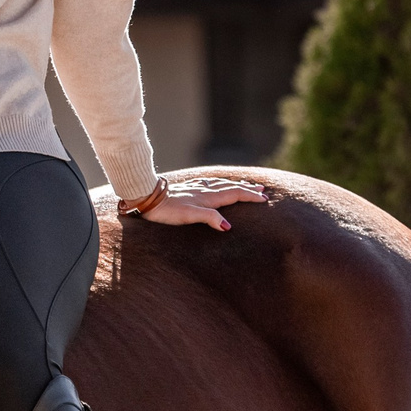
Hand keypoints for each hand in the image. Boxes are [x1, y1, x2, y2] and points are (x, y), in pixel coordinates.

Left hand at [134, 173, 269, 231]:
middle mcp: (204, 190)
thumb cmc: (167, 211)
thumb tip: (228, 226)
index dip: (249, 196)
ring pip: (220, 184)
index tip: (263, 199)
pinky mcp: (187, 188)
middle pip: (230, 187)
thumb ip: (209, 218)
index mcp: (208, 197)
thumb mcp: (189, 216)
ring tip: (245, 184)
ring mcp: (196, 187)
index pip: (234, 194)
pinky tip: (216, 183)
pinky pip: (210, 183)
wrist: (147, 198)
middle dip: (247, 189)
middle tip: (262, 190)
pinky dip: (220, 183)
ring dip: (235, 184)